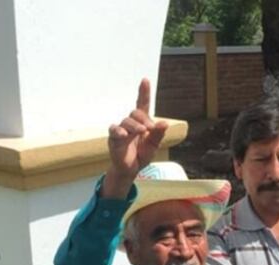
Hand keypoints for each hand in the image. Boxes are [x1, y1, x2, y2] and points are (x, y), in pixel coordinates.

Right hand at [102, 78, 168, 197]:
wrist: (131, 170)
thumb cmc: (141, 155)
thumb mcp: (153, 145)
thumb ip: (158, 134)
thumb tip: (165, 123)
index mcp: (141, 123)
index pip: (142, 105)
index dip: (144, 93)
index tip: (145, 80)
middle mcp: (130, 124)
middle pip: (136, 113)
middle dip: (144, 119)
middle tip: (150, 128)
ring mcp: (121, 130)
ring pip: (127, 121)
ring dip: (135, 126)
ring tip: (142, 131)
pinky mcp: (113, 139)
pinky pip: (114, 130)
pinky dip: (119, 131)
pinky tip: (124, 134)